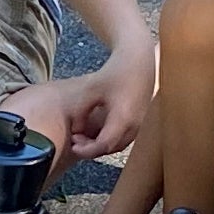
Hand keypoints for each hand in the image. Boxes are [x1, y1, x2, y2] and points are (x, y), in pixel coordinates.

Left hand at [60, 40, 155, 161]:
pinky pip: (124, 139)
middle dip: (91, 149)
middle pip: (111, 148)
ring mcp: (140, 125)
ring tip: (83, 137)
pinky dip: (109, 140)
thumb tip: (76, 131)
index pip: (104, 145)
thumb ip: (80, 113)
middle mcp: (135, 125)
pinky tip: (96, 132)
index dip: (86, 150)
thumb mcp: (91, 90)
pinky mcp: (140, 123)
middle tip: (75, 140)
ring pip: (118, 146)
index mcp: (123, 118)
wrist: (140, 62)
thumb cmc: (115, 73)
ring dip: (100, 146)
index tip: (73, 145)